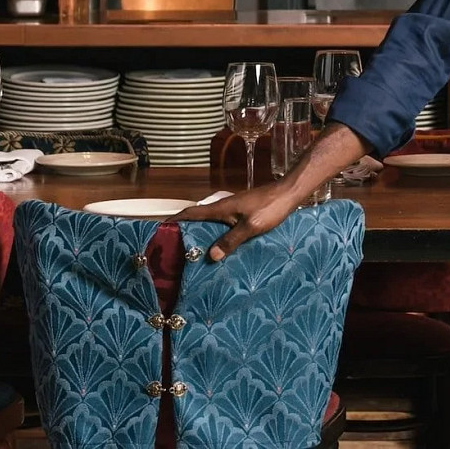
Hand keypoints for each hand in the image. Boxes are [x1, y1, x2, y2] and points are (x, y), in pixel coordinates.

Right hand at [177, 181, 304, 260]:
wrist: (289, 193)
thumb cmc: (270, 207)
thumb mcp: (251, 226)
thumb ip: (232, 239)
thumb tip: (211, 255)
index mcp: (221, 208)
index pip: (192, 212)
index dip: (175, 219)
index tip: (160, 228)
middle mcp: (223, 207)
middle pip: (198, 218)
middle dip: (184, 229)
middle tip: (173, 247)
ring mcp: (233, 209)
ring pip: (210, 222)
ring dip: (200, 233)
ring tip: (193, 251)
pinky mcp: (242, 213)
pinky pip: (222, 224)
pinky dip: (215, 234)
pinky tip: (219, 247)